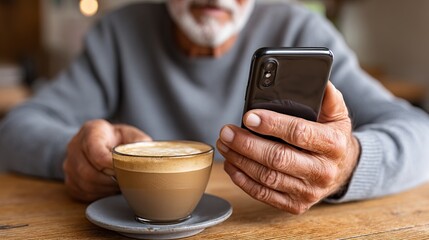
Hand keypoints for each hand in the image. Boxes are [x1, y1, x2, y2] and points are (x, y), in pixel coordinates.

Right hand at [63, 119, 151, 201]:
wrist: (101, 142)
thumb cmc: (119, 139)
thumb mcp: (131, 135)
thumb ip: (139, 143)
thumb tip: (144, 158)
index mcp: (91, 130)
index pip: (96, 152)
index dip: (111, 165)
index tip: (124, 170)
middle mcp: (75, 146)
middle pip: (88, 171)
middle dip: (109, 180)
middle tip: (125, 181)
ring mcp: (69, 164)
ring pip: (85, 184)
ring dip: (105, 189)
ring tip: (120, 186)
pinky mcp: (70, 179)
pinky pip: (82, 192)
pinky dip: (99, 194)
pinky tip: (110, 189)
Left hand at [217, 82, 359, 213]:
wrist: (344, 170)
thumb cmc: (333, 137)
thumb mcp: (337, 114)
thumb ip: (327, 96)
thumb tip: (317, 78)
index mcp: (333, 144)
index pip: (299, 133)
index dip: (272, 124)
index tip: (248, 116)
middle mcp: (323, 171)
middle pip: (278, 158)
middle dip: (247, 144)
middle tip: (226, 131)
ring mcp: (309, 192)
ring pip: (267, 177)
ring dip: (240, 160)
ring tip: (224, 144)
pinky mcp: (296, 205)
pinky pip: (264, 195)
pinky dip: (243, 180)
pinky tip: (232, 165)